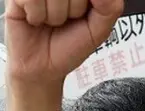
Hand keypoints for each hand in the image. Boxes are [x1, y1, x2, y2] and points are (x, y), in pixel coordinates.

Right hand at [5, 0, 122, 83]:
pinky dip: (36, 15)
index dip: (85, 5)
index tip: (82, 15)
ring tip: (50, 22)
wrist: (42, 70)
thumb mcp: (98, 30)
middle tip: (65, 21)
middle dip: (73, 9)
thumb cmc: (68, 47)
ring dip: (54, 15)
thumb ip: (109, 7)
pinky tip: (35, 20)